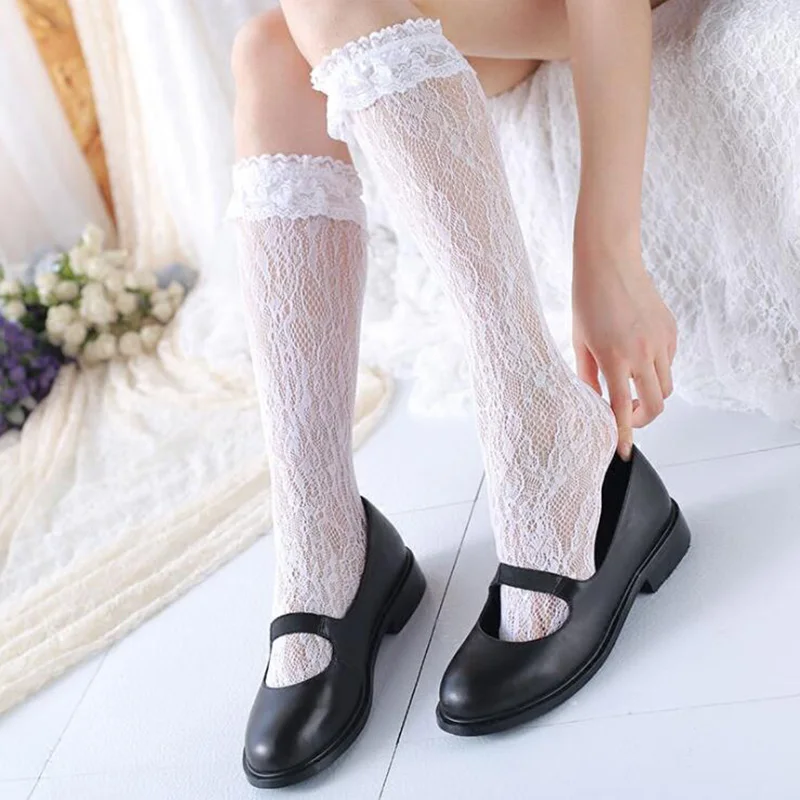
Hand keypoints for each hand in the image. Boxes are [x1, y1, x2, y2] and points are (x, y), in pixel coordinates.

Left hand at [572, 247, 676, 459]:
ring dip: (650, 395)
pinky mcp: (671, 330)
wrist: (609, 261)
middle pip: (656, 405)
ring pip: (666, 386)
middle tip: (627, 417)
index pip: (621, 408)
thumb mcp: (578, 342)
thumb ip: (587, 376)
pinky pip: (669, 362)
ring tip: (630, 387)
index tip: (623, 451)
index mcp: (613, 358)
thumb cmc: (587, 300)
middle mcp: (641, 352)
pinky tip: (639, 358)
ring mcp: (660, 341)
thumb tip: (595, 400)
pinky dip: (657, 370)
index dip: (623, 434)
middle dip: (642, 419)